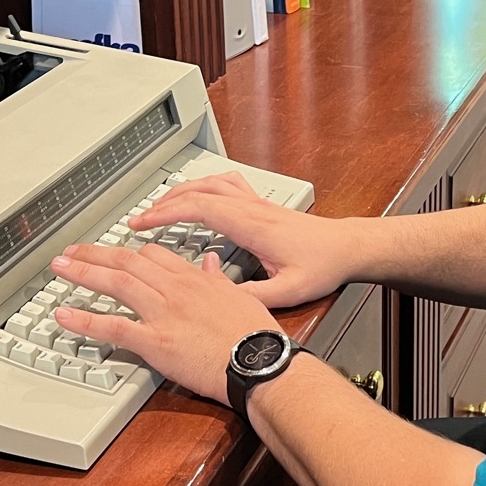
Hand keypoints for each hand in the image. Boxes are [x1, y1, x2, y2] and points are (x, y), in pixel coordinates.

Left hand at [50, 242, 280, 405]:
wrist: (259, 361)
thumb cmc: (255, 335)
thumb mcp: (241, 296)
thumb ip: (219, 278)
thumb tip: (212, 263)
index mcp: (195, 279)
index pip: (153, 254)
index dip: (129, 250)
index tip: (114, 251)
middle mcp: (175, 289)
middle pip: (127, 261)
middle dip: (94, 254)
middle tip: (71, 251)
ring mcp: (163, 313)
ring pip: (116, 283)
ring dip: (83, 273)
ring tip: (60, 268)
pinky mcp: (156, 341)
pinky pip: (113, 327)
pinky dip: (85, 319)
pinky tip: (64, 315)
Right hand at [129, 173, 362, 308]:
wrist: (347, 247)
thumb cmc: (323, 266)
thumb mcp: (289, 291)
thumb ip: (253, 297)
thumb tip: (219, 302)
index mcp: (252, 225)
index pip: (199, 209)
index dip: (165, 214)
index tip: (141, 223)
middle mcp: (252, 207)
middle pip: (197, 192)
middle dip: (162, 203)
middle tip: (138, 219)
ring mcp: (256, 202)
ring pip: (210, 183)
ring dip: (181, 191)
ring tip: (158, 207)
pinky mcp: (261, 204)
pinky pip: (225, 184)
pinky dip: (203, 186)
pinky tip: (196, 196)